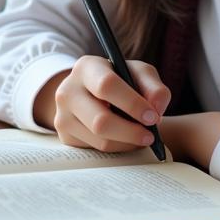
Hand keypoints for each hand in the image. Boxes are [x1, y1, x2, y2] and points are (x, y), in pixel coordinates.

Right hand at [39, 55, 170, 152]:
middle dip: (131, 132)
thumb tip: (156, 108)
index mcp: (86, 67)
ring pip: (100, 140)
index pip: (106, 85)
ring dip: (127, 143)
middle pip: (100, 121)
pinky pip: (96, 151)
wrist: (92, 94)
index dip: (132, 103)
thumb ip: (154, 87)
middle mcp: (68, 90)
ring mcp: (62, 115)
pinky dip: (117, 148)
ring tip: (140, 136)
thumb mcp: (138, 74)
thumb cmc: (120, 81)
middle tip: (151, 136)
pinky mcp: (65, 136)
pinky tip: (124, 138)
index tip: (153, 117)